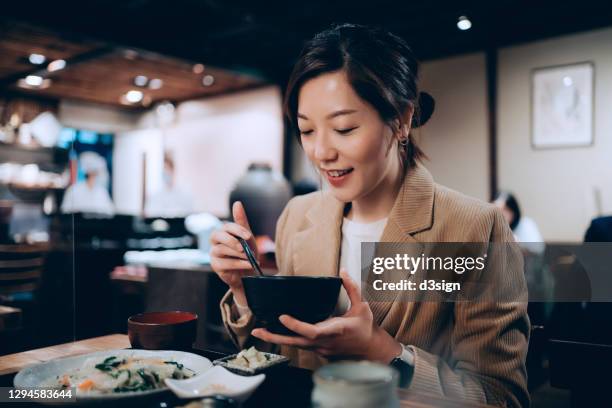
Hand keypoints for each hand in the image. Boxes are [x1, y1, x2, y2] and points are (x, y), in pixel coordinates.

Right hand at [210, 201, 257, 303]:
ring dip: (237, 253)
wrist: (248, 272)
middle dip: (231, 240)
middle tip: (244, 247)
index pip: (226, 227)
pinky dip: (238, 263)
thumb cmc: (246, 252)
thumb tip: (237, 203)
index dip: (237, 230)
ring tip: (249, 257)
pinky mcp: (216, 266)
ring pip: (221, 250)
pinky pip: (224, 263)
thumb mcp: (247, 237)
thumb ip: (241, 221)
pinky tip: (248, 264)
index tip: (249, 235)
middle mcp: (215, 242)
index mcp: (223, 233)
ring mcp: (213, 254)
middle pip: (217, 236)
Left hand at [251, 269, 401, 362]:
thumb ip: (352, 288)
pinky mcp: (319, 350)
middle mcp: (325, 342)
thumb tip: (344, 271)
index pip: (312, 331)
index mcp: (335, 330)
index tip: (282, 317)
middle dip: (276, 337)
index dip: (296, 325)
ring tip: (259, 332)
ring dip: (277, 338)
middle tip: (257, 331)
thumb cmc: (365, 327)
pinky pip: (300, 345)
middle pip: (296, 342)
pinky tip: (274, 333)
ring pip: (296, 345)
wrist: (371, 349)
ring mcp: (321, 349)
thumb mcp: (362, 306)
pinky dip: (288, 339)